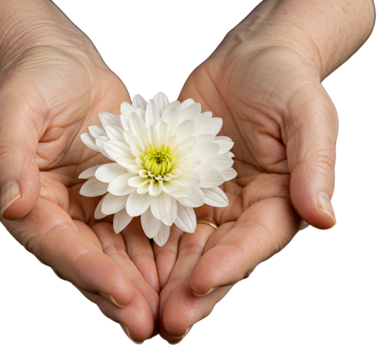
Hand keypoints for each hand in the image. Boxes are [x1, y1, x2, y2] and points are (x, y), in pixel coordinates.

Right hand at [0, 45, 158, 342]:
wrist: (65, 63)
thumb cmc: (35, 76)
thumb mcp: (16, 105)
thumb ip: (9, 153)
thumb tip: (14, 206)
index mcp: (17, 195)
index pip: (54, 242)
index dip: (85, 270)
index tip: (119, 296)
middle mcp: (48, 209)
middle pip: (83, 259)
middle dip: (114, 293)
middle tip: (145, 326)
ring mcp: (82, 205)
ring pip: (110, 254)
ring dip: (136, 285)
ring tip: (165, 316)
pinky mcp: (111, 195)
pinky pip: (131, 231)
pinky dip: (149, 256)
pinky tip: (173, 278)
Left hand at [154, 45, 337, 342]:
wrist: (248, 60)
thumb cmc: (285, 81)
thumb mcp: (307, 115)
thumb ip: (314, 165)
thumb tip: (324, 217)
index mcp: (279, 203)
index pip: (255, 243)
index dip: (230, 266)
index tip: (201, 284)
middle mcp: (242, 212)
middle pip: (218, 258)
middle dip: (192, 291)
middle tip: (167, 323)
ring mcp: (209, 203)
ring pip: (186, 250)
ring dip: (165, 282)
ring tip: (140, 309)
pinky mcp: (180, 188)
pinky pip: (161, 219)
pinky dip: (146, 246)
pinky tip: (123, 266)